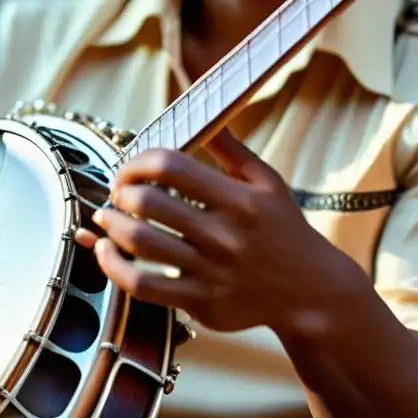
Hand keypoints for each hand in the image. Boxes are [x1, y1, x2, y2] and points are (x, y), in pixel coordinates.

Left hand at [76, 130, 361, 334]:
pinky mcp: (200, 302)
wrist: (312, 292)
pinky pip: (142, 284)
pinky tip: (105, 251)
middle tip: (118, 192)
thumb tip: (204, 115)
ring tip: (105, 216)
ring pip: (139, 242)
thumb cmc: (284, 230)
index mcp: (239, 199)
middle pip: (147, 202)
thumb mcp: (269, 183)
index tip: (130, 168)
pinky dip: (113, 266)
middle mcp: (223, 235)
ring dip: (111, 223)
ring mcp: (210, 271)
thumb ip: (231, 150)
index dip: (137, 161)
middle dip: (120, 190)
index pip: (170, 165)